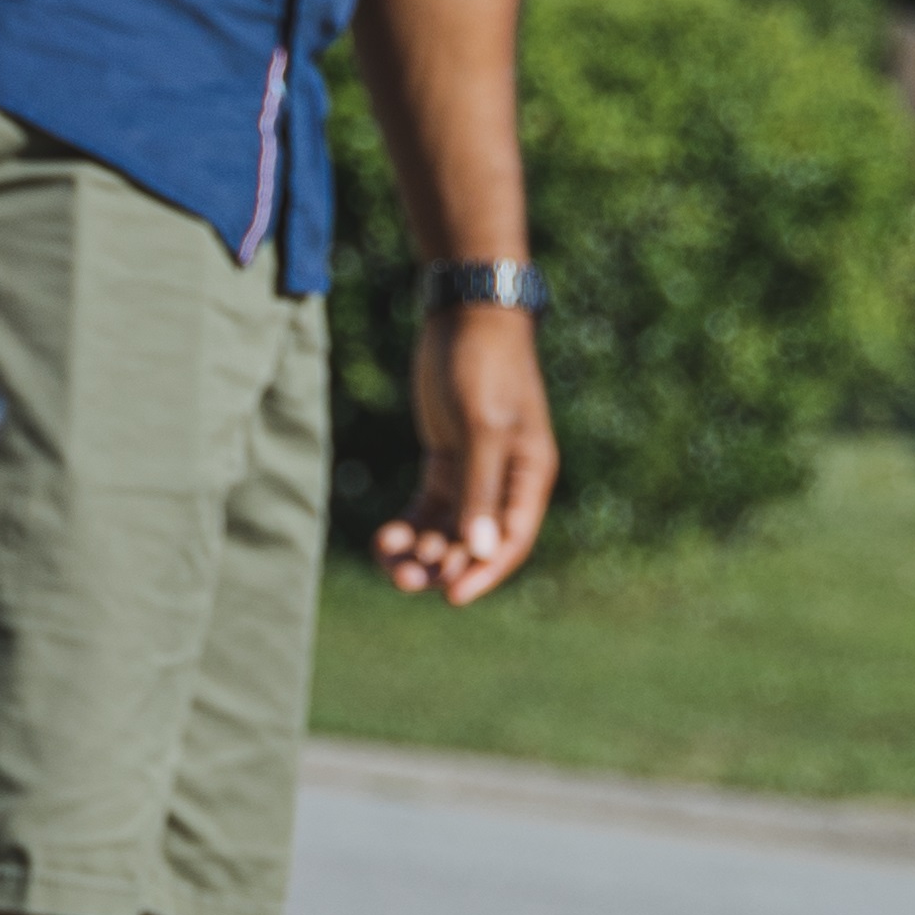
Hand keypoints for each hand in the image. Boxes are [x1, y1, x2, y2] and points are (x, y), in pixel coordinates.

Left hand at [375, 305, 554, 603]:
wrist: (465, 316)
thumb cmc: (485, 365)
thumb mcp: (482, 425)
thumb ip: (481, 486)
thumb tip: (479, 549)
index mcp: (529, 476)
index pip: (510, 540)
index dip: (483, 573)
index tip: (451, 597)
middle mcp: (505, 482)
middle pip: (474, 543)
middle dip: (442, 565)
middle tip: (405, 579)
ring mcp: (475, 474)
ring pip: (448, 531)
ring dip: (421, 551)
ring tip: (388, 559)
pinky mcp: (447, 462)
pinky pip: (429, 510)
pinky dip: (409, 528)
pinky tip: (384, 538)